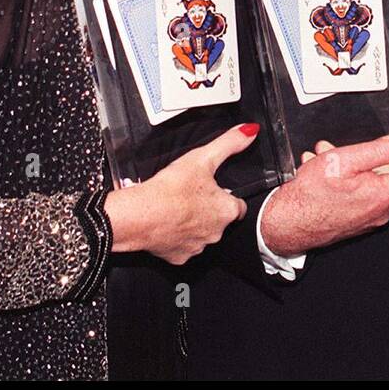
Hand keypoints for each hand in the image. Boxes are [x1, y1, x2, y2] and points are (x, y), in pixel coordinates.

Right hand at [105, 122, 255, 265]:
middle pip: (219, 219)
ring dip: (194, 223)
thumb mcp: (202, 157)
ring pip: (202, 234)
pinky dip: (177, 237)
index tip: (216, 190)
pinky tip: (167, 223)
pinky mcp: (179, 258)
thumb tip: (249, 131)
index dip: (228, 195)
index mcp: (227, 210)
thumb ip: (229, 143)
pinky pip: (183, 247)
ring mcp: (198, 247)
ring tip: (177, 207)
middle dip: (209, 209)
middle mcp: (217, 233)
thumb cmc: (170, 190)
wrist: (139, 215)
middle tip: (191, 195)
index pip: (239, 205)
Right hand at [261, 133, 388, 257]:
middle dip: (364, 156)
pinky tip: (319, 175)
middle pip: (387, 172)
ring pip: (368, 180)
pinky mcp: (356, 220)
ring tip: (318, 162)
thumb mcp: (341, 161)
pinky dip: (341, 180)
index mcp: (382, 193)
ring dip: (346, 166)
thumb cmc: (308, 197)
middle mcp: (381, 209)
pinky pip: (357, 192)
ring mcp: (369, 217)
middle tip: (334, 150)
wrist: (284, 227)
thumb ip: (376, 151)